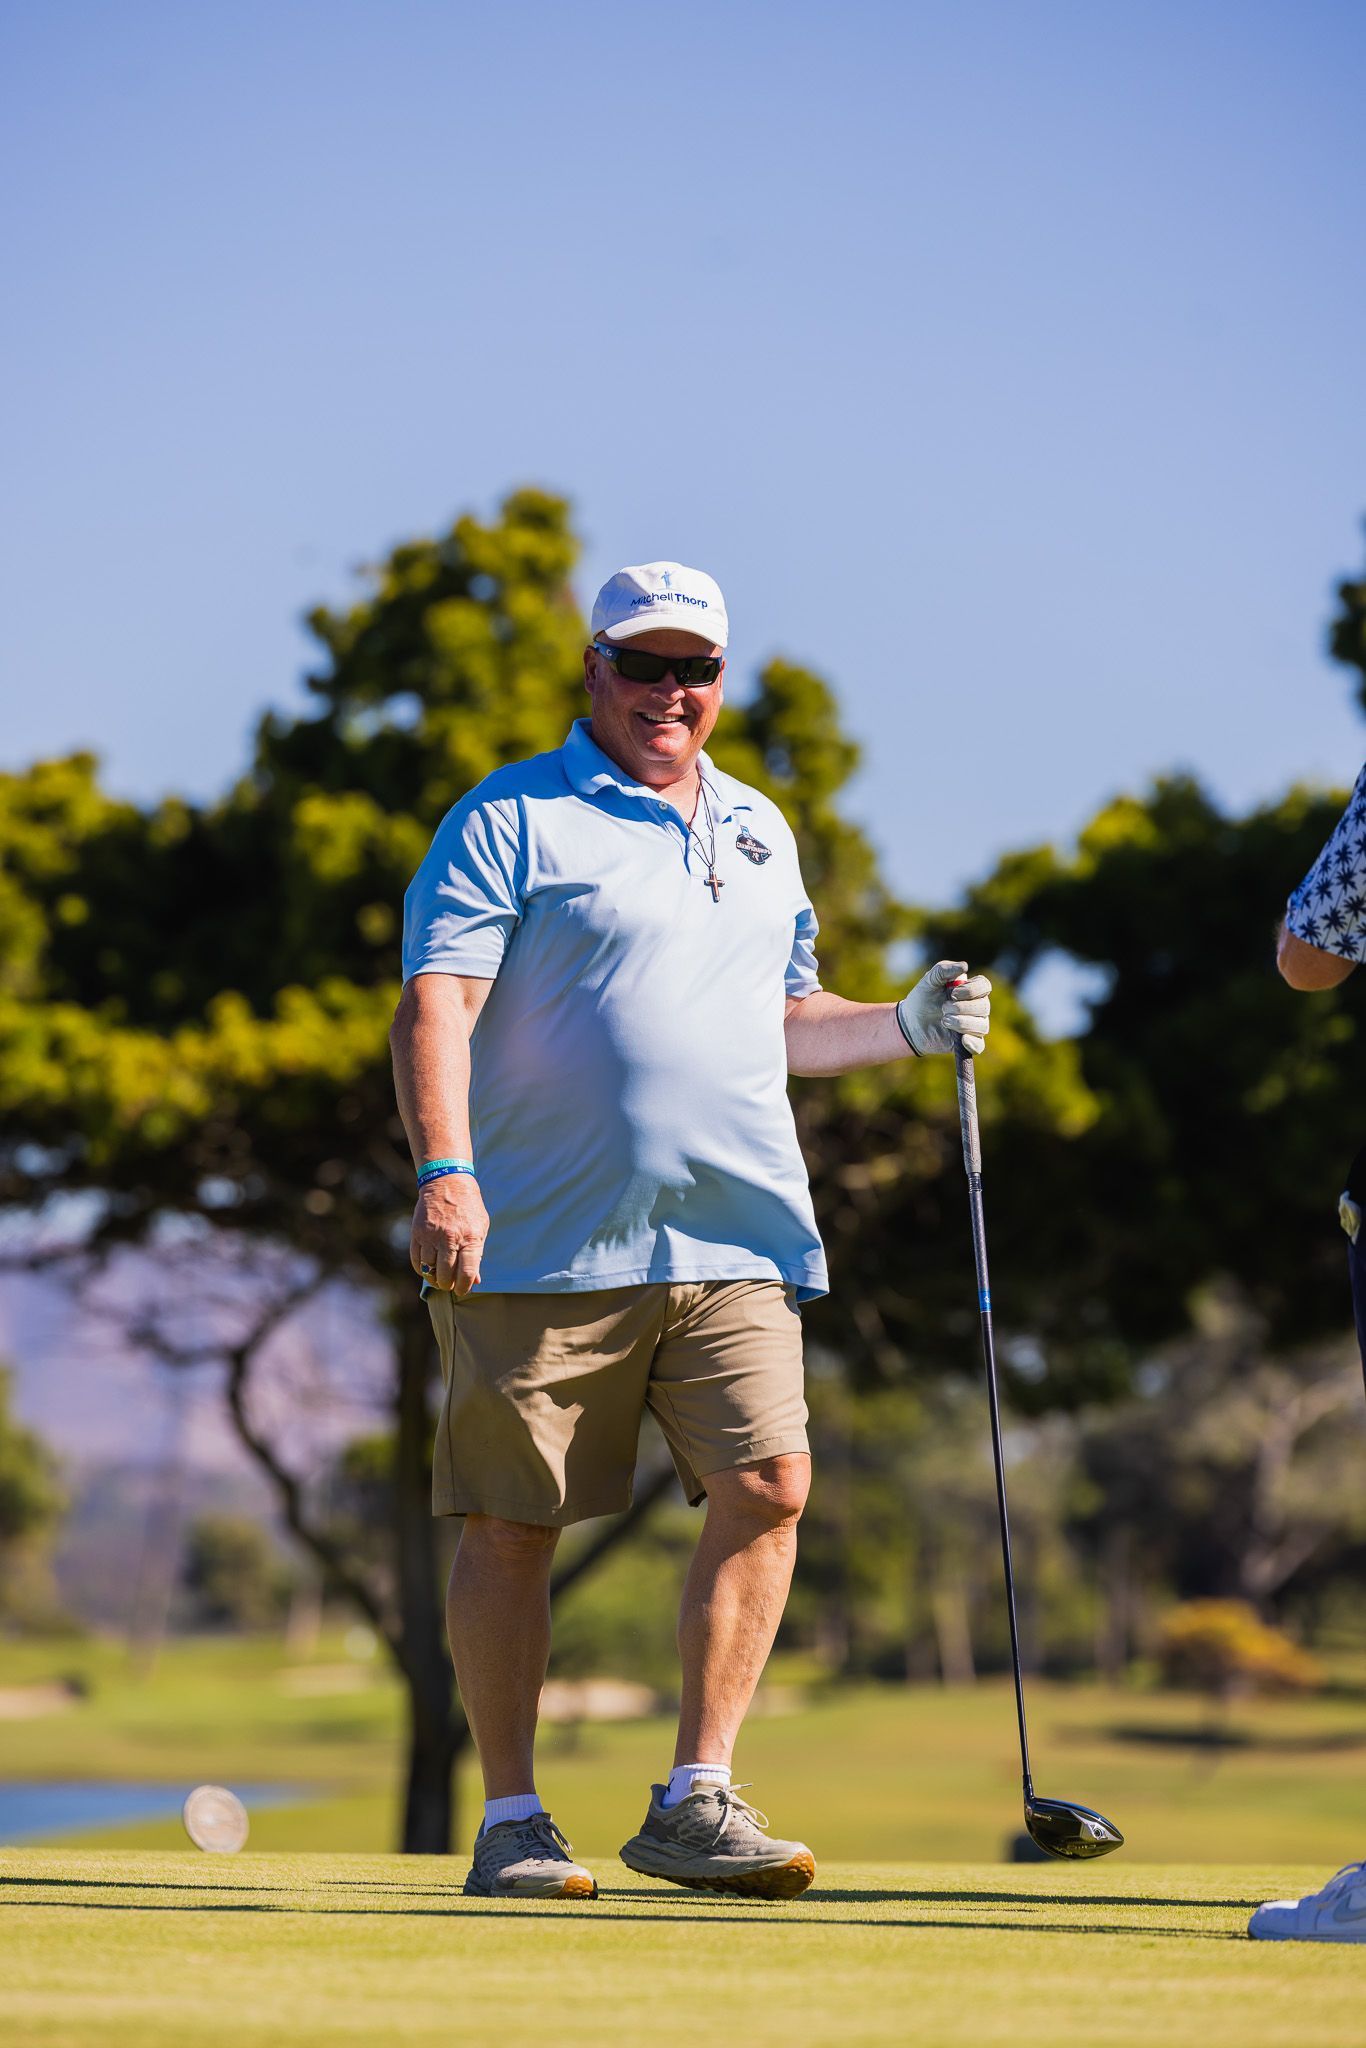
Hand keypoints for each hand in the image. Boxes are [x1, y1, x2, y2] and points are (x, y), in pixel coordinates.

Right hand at [409, 1174, 489, 1296]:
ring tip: (438, 1279)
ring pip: (429, 1268)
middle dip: (447, 1284)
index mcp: (470, 1237)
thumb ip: (477, 1254)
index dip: (464, 1286)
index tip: (462, 1290)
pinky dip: (421, 1268)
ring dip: (433, 1278)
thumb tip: (475, 1280)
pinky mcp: (417, 1233)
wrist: (447, 1182)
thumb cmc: (468, 1207)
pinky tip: (427, 1269)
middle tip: (449, 1285)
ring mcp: (431, 1235)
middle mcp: (449, 1238)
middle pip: (445, 1273)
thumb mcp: (480, 1228)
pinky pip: (416, 1259)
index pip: (467, 1271)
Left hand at [897, 959, 991, 1056]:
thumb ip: (943, 970)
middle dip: (962, 1007)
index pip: (984, 986)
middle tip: (943, 1008)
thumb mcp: (929, 981)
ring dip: (963, 1023)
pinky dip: (972, 1043)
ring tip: (944, 1020)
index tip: (953, 993)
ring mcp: (973, 1026)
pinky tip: (962, 1039)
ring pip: (982, 1026)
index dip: (972, 990)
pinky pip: (979, 1045)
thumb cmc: (922, 998)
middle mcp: (976, 1007)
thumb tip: (964, 966)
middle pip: (984, 1007)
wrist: (910, 1023)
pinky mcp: (967, 1043)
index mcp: (970, 990)